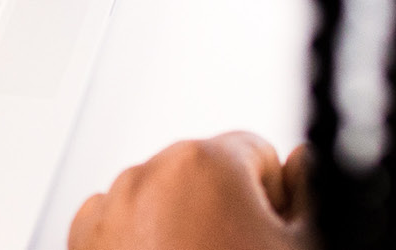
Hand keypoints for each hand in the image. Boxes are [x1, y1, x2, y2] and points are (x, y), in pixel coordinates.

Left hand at [69, 133, 313, 249]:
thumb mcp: (308, 247)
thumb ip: (313, 191)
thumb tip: (301, 164)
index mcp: (201, 164)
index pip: (257, 155)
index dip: (277, 204)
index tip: (273, 240)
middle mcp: (143, 178)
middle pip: (206, 178)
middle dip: (228, 216)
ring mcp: (106, 214)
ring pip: (163, 205)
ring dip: (185, 233)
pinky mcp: (82, 247)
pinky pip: (122, 232)